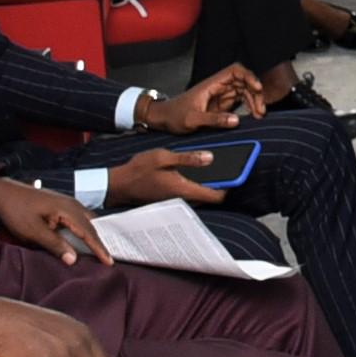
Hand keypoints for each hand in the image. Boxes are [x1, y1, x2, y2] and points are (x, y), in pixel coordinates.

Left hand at [0, 176, 110, 266]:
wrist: (3, 192)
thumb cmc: (16, 211)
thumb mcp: (33, 232)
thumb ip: (55, 245)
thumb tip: (74, 260)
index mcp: (67, 210)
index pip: (88, 232)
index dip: (99, 248)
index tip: (109, 262)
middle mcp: (72, 204)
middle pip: (92, 226)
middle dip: (100, 243)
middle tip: (108, 260)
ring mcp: (68, 202)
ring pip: (87, 221)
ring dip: (92, 236)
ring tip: (99, 251)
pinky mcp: (62, 204)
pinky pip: (80, 218)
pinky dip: (85, 230)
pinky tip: (83, 238)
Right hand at [104, 148, 228, 207]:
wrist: (118, 183)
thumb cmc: (138, 169)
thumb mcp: (163, 157)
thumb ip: (187, 158)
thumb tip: (210, 158)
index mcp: (183, 189)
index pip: (215, 196)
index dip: (229, 187)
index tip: (237, 174)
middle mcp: (182, 198)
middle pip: (209, 196)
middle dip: (222, 183)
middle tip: (231, 167)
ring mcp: (176, 199)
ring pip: (200, 194)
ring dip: (209, 184)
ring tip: (217, 166)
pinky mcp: (170, 197)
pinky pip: (189, 192)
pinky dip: (197, 184)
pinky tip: (196, 170)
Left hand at [140, 65, 264, 133]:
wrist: (164, 119)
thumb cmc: (174, 115)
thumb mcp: (192, 119)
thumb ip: (214, 120)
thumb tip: (236, 120)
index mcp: (211, 84)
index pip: (235, 71)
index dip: (248, 76)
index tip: (257, 88)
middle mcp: (218, 87)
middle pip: (244, 81)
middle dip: (255, 93)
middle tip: (261, 109)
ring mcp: (221, 95)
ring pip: (245, 91)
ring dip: (254, 101)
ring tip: (259, 115)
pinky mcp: (222, 104)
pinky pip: (241, 101)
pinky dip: (249, 107)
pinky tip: (253, 116)